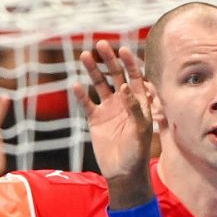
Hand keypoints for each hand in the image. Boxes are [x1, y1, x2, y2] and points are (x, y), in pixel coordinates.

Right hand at [71, 40, 153, 207]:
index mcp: (139, 102)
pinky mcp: (95, 119)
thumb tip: (126, 86)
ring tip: (84, 56)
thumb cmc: (137, 153)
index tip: (122, 49)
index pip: (135, 76)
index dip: (129, 62)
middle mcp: (124, 102)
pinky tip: (75, 85)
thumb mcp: (140, 130)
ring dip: (93, 70)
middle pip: (115, 75)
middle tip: (101, 44)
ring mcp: (108, 109)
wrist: (123, 172)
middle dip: (109, 60)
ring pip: (99, 84)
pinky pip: (86, 103)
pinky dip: (81, 94)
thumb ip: (134, 109)